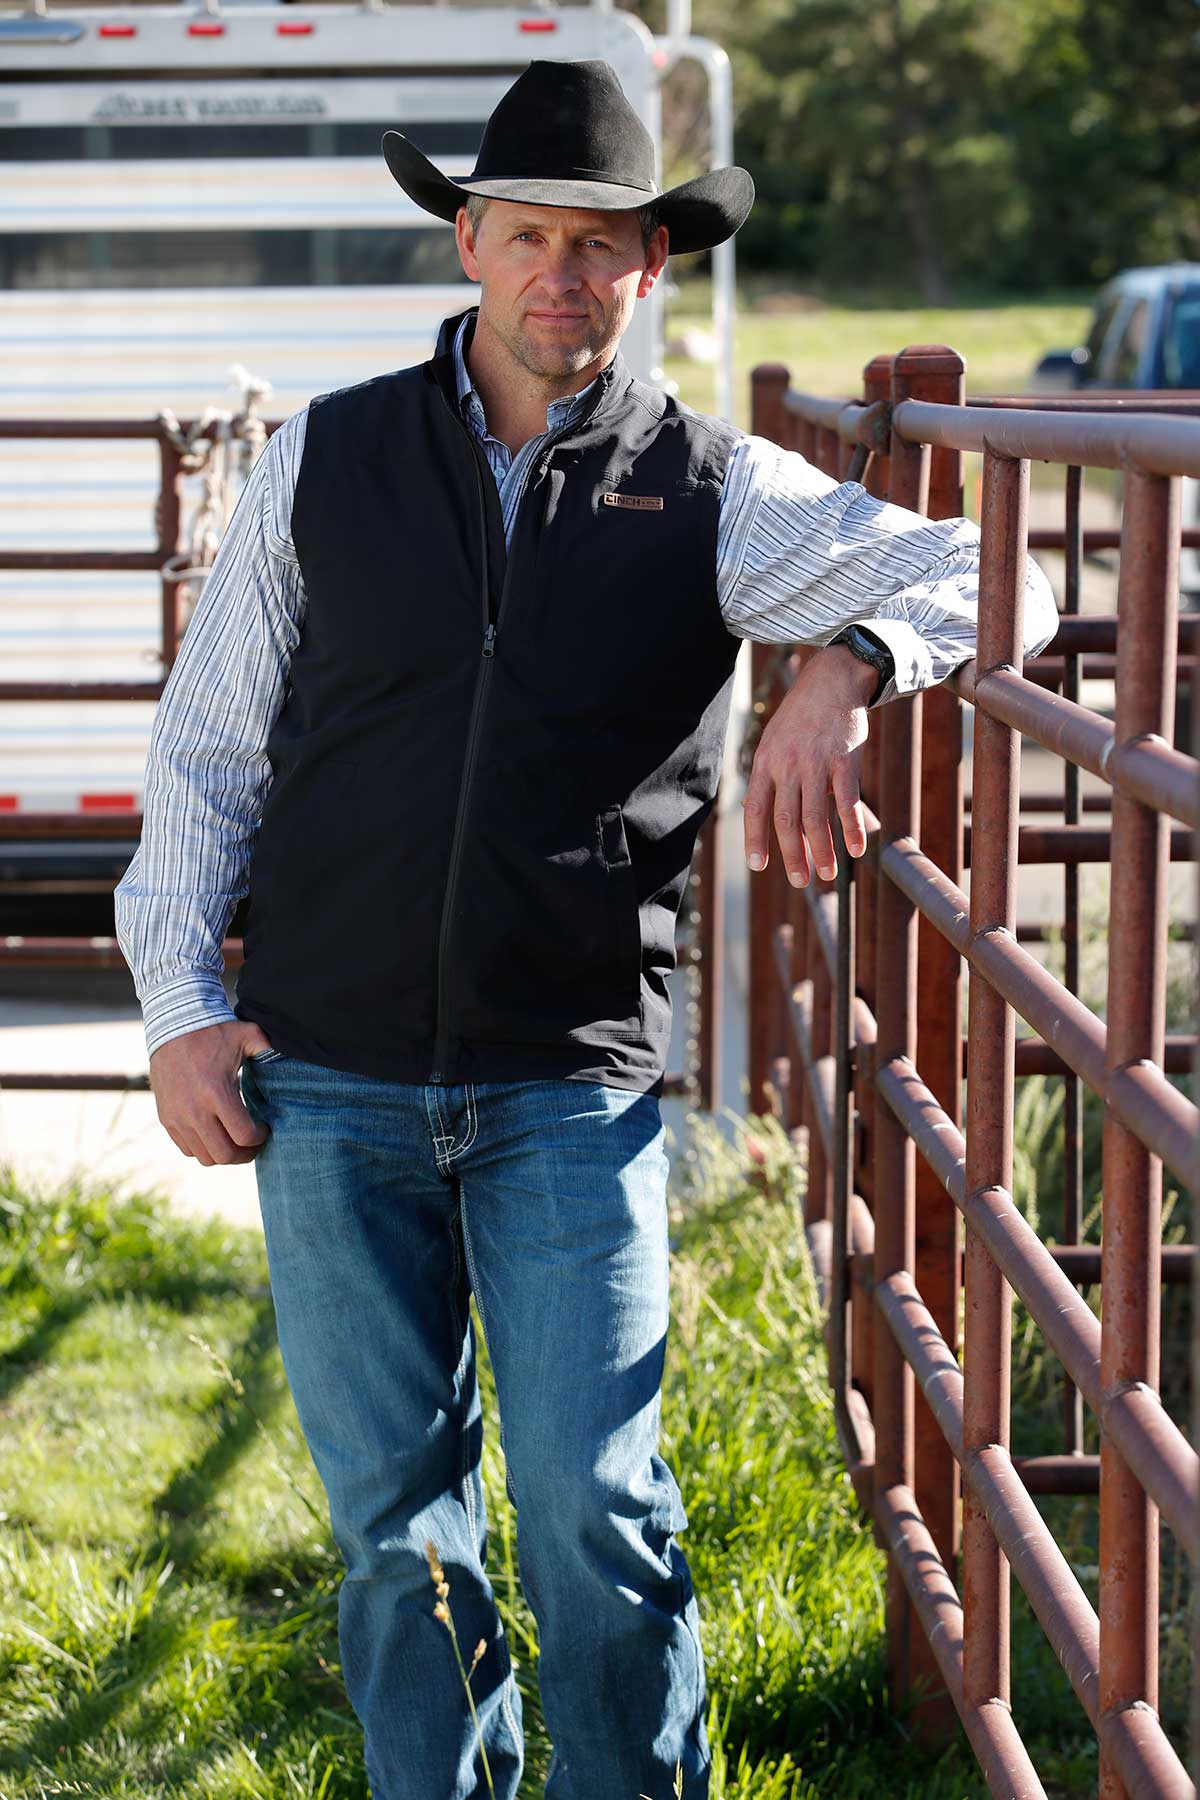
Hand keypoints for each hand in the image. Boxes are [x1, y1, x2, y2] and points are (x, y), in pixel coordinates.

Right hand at [149, 1021, 273, 1165]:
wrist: (172, 1027)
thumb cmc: (214, 1032)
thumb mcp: (248, 1035)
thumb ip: (270, 1049)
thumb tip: (292, 1056)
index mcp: (216, 1093)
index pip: (243, 1136)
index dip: (259, 1138)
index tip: (265, 1129)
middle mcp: (194, 1110)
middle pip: (224, 1155)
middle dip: (245, 1154)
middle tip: (253, 1144)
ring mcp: (177, 1117)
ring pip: (205, 1157)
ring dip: (224, 1154)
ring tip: (235, 1141)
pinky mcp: (166, 1119)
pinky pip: (187, 1149)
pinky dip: (203, 1148)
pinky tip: (216, 1133)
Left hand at [743, 642, 873, 885]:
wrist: (832, 681)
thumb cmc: (801, 718)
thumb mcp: (775, 742)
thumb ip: (772, 777)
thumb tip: (769, 818)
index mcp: (765, 762)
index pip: (755, 809)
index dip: (756, 840)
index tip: (758, 866)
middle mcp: (788, 766)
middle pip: (786, 821)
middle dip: (792, 856)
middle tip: (800, 881)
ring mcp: (817, 764)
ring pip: (816, 818)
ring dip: (821, 851)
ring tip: (827, 874)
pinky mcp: (845, 761)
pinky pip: (847, 803)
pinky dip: (852, 829)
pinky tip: (857, 850)